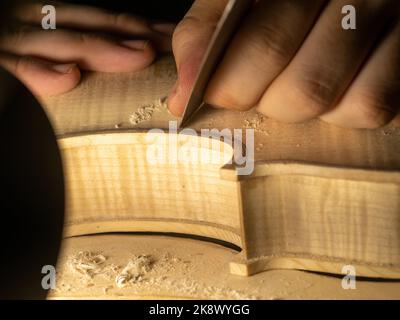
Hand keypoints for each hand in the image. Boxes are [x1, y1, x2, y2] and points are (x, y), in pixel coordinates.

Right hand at [0, 2, 174, 96]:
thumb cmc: (2, 47)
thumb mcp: (29, 42)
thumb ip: (58, 49)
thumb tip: (88, 66)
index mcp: (40, 21)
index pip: (93, 21)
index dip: (130, 28)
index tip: (166, 37)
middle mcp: (26, 24)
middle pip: (85, 26)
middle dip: (127, 34)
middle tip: (165, 45)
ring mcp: (7, 40)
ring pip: (58, 41)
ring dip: (101, 48)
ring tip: (139, 55)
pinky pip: (13, 66)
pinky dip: (39, 73)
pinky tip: (67, 77)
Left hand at [169, 0, 399, 127]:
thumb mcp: (234, 0)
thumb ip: (205, 36)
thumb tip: (180, 98)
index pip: (266, 46)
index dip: (230, 88)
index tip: (202, 100)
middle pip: (301, 90)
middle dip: (263, 103)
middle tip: (250, 91)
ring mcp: (389, 22)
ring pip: (334, 102)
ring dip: (298, 108)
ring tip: (289, 84)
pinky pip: (372, 107)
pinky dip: (340, 111)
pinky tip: (327, 89)